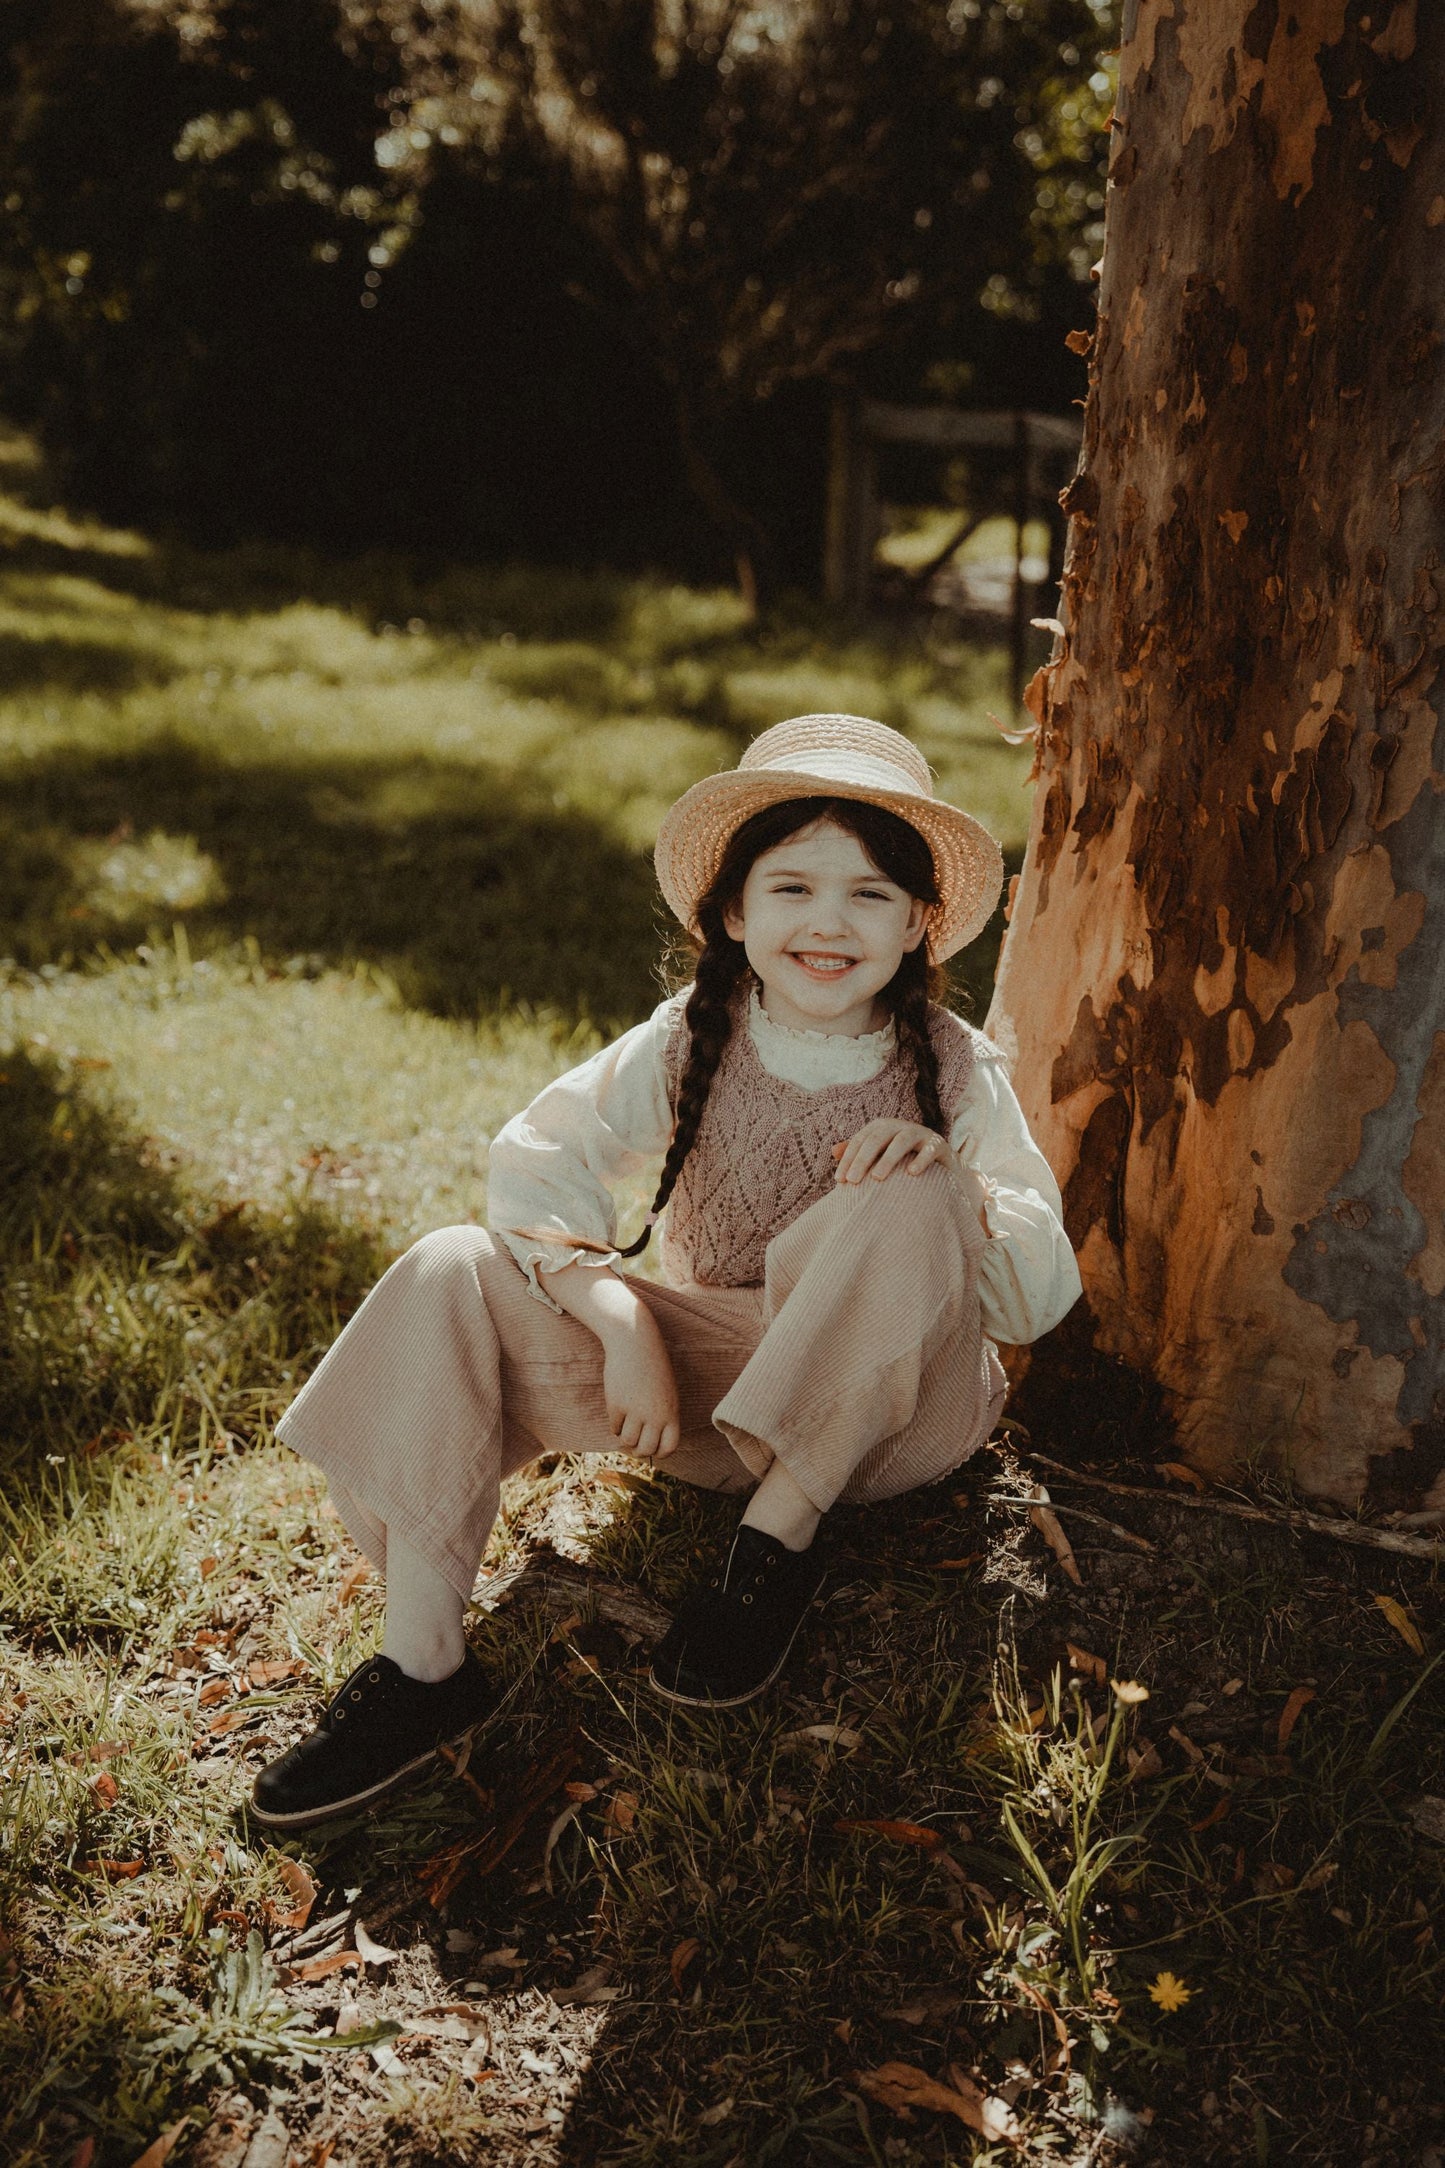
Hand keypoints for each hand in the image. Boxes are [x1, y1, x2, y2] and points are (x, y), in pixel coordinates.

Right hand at [537, 1259, 681, 1459]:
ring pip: (627, 1441)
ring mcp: (635, 1411)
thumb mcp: (666, 1391)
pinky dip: (615, 1424)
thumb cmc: (652, 1366)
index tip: (651, 1448)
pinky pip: (614, 1427)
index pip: (669, 1446)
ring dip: (624, 1438)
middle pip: (646, 1449)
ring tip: (625, 1427)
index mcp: (672, 1411)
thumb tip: (651, 1443)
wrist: (634, 1342)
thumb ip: (663, 1415)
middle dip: (638, 1451)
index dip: (659, 1452)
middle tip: (633, 1444)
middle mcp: (655, 1415)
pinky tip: (617, 1411)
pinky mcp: (616, 1405)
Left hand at [833, 1119, 949, 1184]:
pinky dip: (921, 1160)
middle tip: (852, 1181)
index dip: (848, 1159)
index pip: (860, 1141)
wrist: (943, 1167)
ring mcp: (921, 1133)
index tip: (840, 1181)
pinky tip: (911, 1173)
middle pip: (877, 1139)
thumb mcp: (880, 1155)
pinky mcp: (939, 1144)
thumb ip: (858, 1153)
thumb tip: (834, 1151)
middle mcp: (900, 1127)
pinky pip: (930, 1149)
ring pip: (902, 1141)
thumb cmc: (904, 1161)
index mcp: (882, 1128)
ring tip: (877, 1178)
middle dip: (862, 1159)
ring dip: (888, 1158)